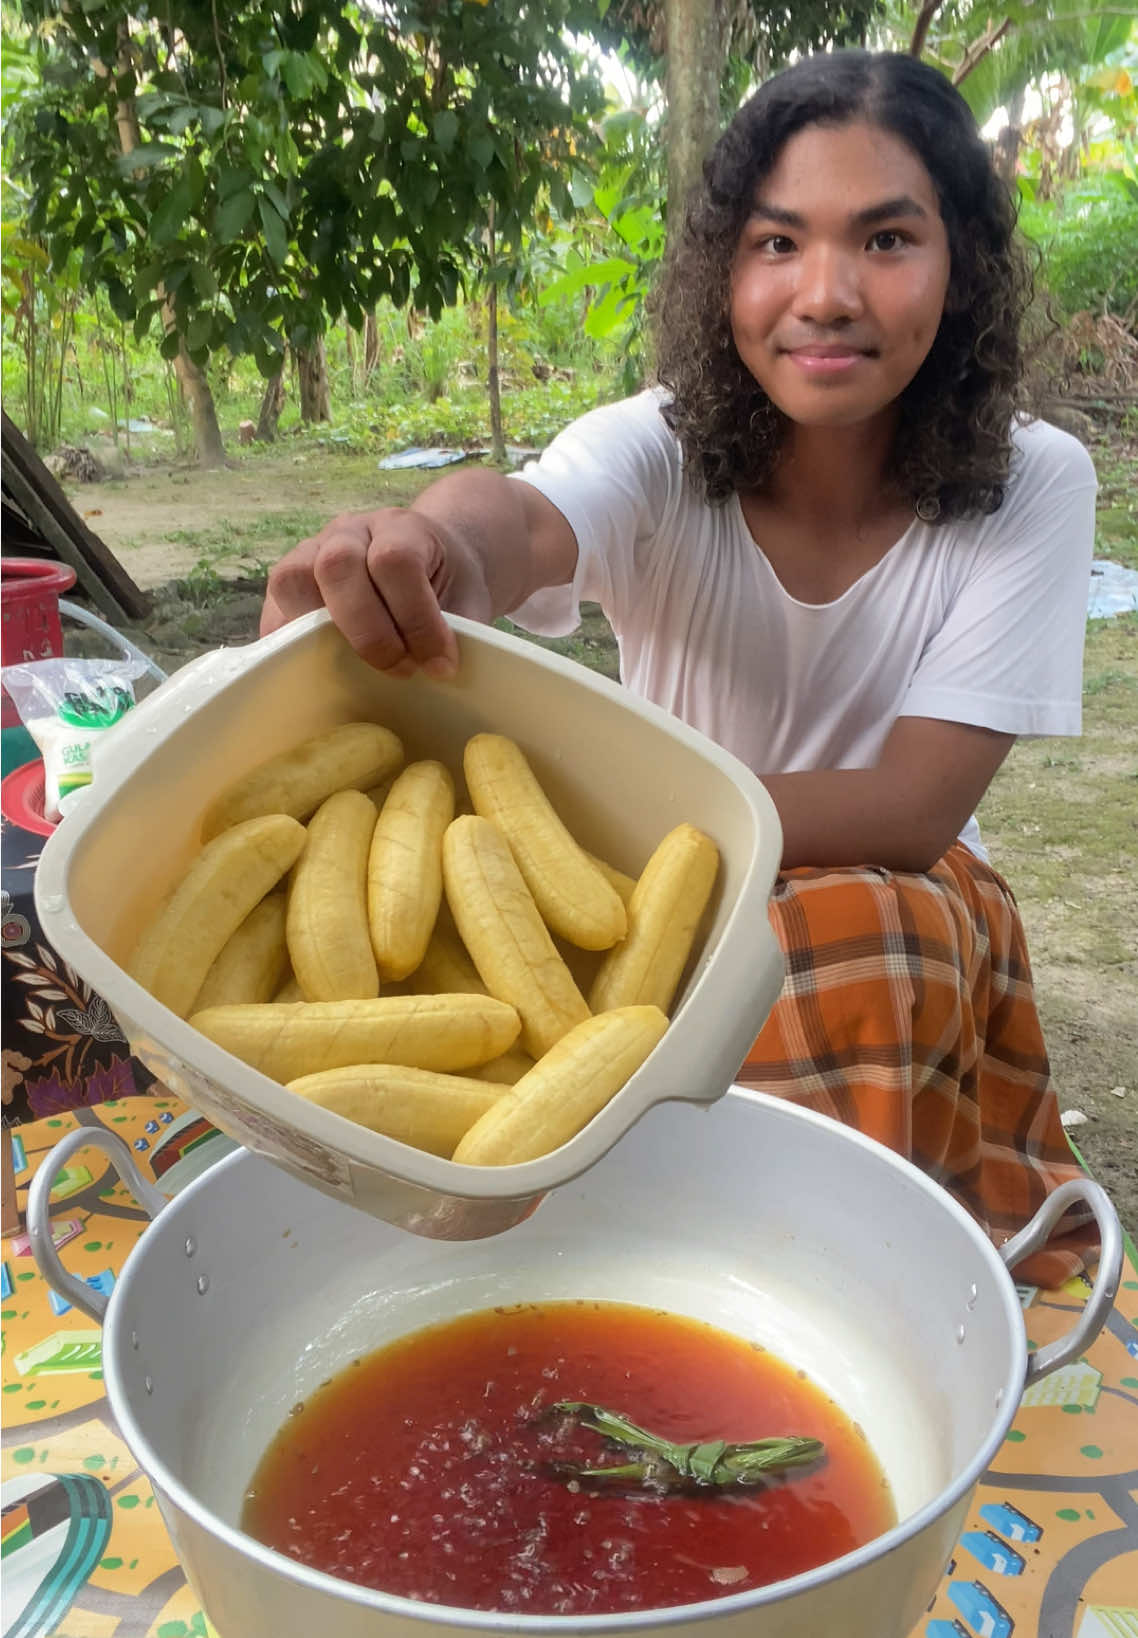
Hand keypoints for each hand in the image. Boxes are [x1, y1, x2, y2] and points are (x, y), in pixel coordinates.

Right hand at [260, 506, 493, 677]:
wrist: (431, 557)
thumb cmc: (448, 584)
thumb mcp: (468, 600)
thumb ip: (457, 632)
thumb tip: (436, 676)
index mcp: (402, 526)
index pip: (396, 561)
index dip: (416, 619)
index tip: (440, 664)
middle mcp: (350, 530)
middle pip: (336, 565)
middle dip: (368, 632)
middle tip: (399, 669)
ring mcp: (312, 549)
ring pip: (293, 580)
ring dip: (321, 636)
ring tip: (357, 669)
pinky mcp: (290, 581)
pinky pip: (275, 610)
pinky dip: (292, 645)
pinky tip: (321, 670)